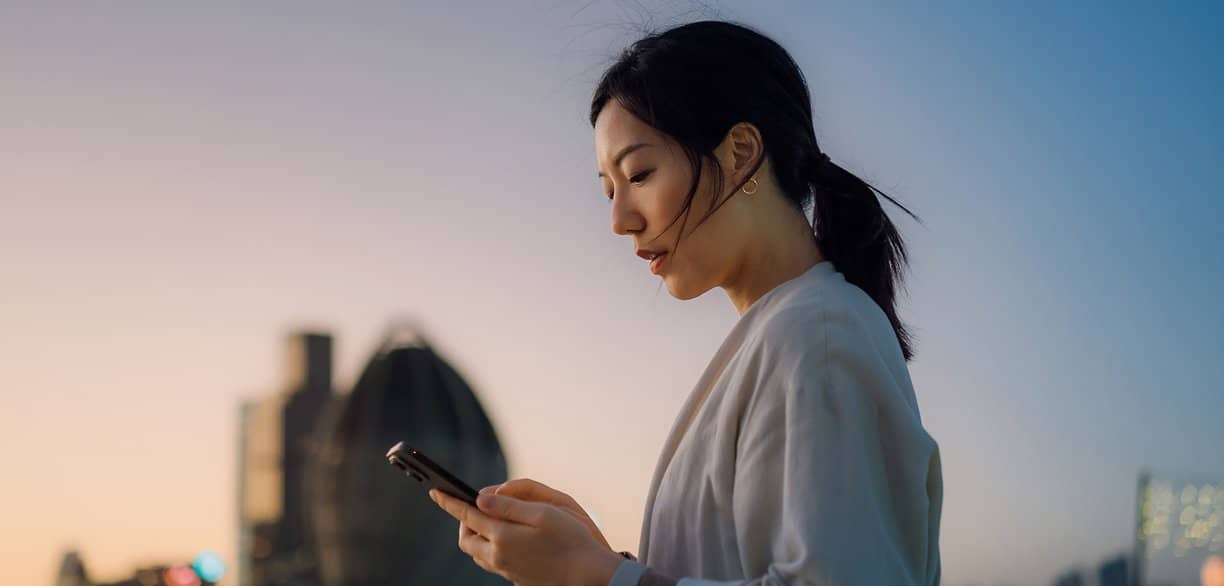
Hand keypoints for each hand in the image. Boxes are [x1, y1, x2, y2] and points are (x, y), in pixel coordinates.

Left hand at [430, 487, 623, 585]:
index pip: (467, 515)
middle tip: (474, 506)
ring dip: (477, 535)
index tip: (435, 491)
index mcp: (502, 536)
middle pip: (466, 538)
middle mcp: (499, 556)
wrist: (588, 576)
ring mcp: (506, 571)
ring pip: (477, 553)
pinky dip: (490, 547)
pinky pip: (492, 562)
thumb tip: (480, 497)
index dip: (449, 501)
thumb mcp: (542, 513)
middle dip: (464, 521)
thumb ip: (508, 505)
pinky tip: (506, 539)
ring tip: (490, 521)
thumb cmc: (571, 540)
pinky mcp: (515, 579)